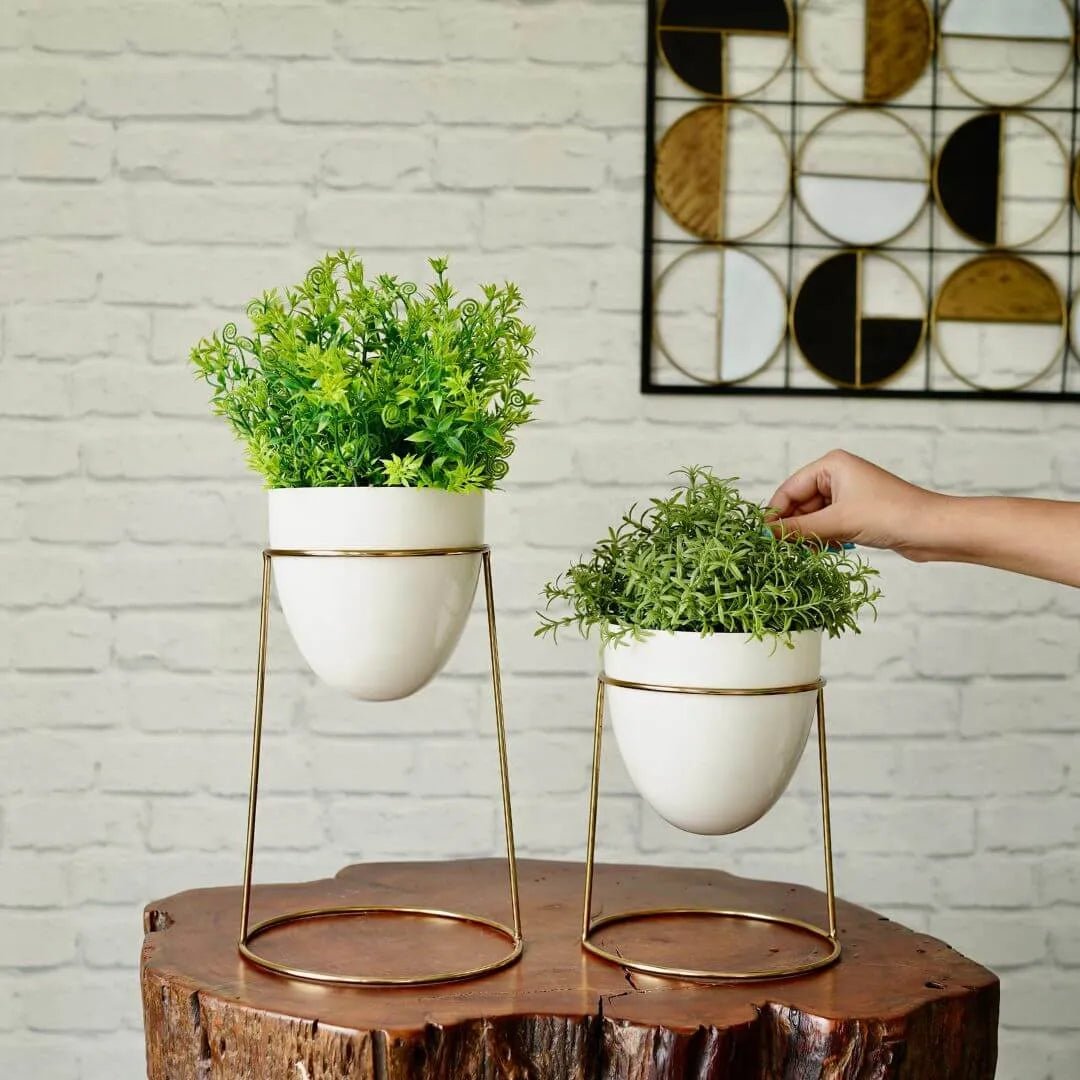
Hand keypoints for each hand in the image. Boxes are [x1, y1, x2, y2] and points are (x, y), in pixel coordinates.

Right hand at [768, 450, 940, 558]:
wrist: (933, 530)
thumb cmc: (890, 515)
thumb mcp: (837, 522)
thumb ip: (798, 529)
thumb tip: (767, 534)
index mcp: (831, 465)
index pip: (789, 489)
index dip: (775, 513)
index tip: (764, 538)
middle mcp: (838, 476)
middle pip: (800, 504)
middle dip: (794, 527)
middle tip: (784, 551)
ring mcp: (848, 495)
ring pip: (813, 517)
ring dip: (809, 536)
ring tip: (809, 552)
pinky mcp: (858, 513)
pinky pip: (828, 525)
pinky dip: (823, 539)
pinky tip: (827, 551)